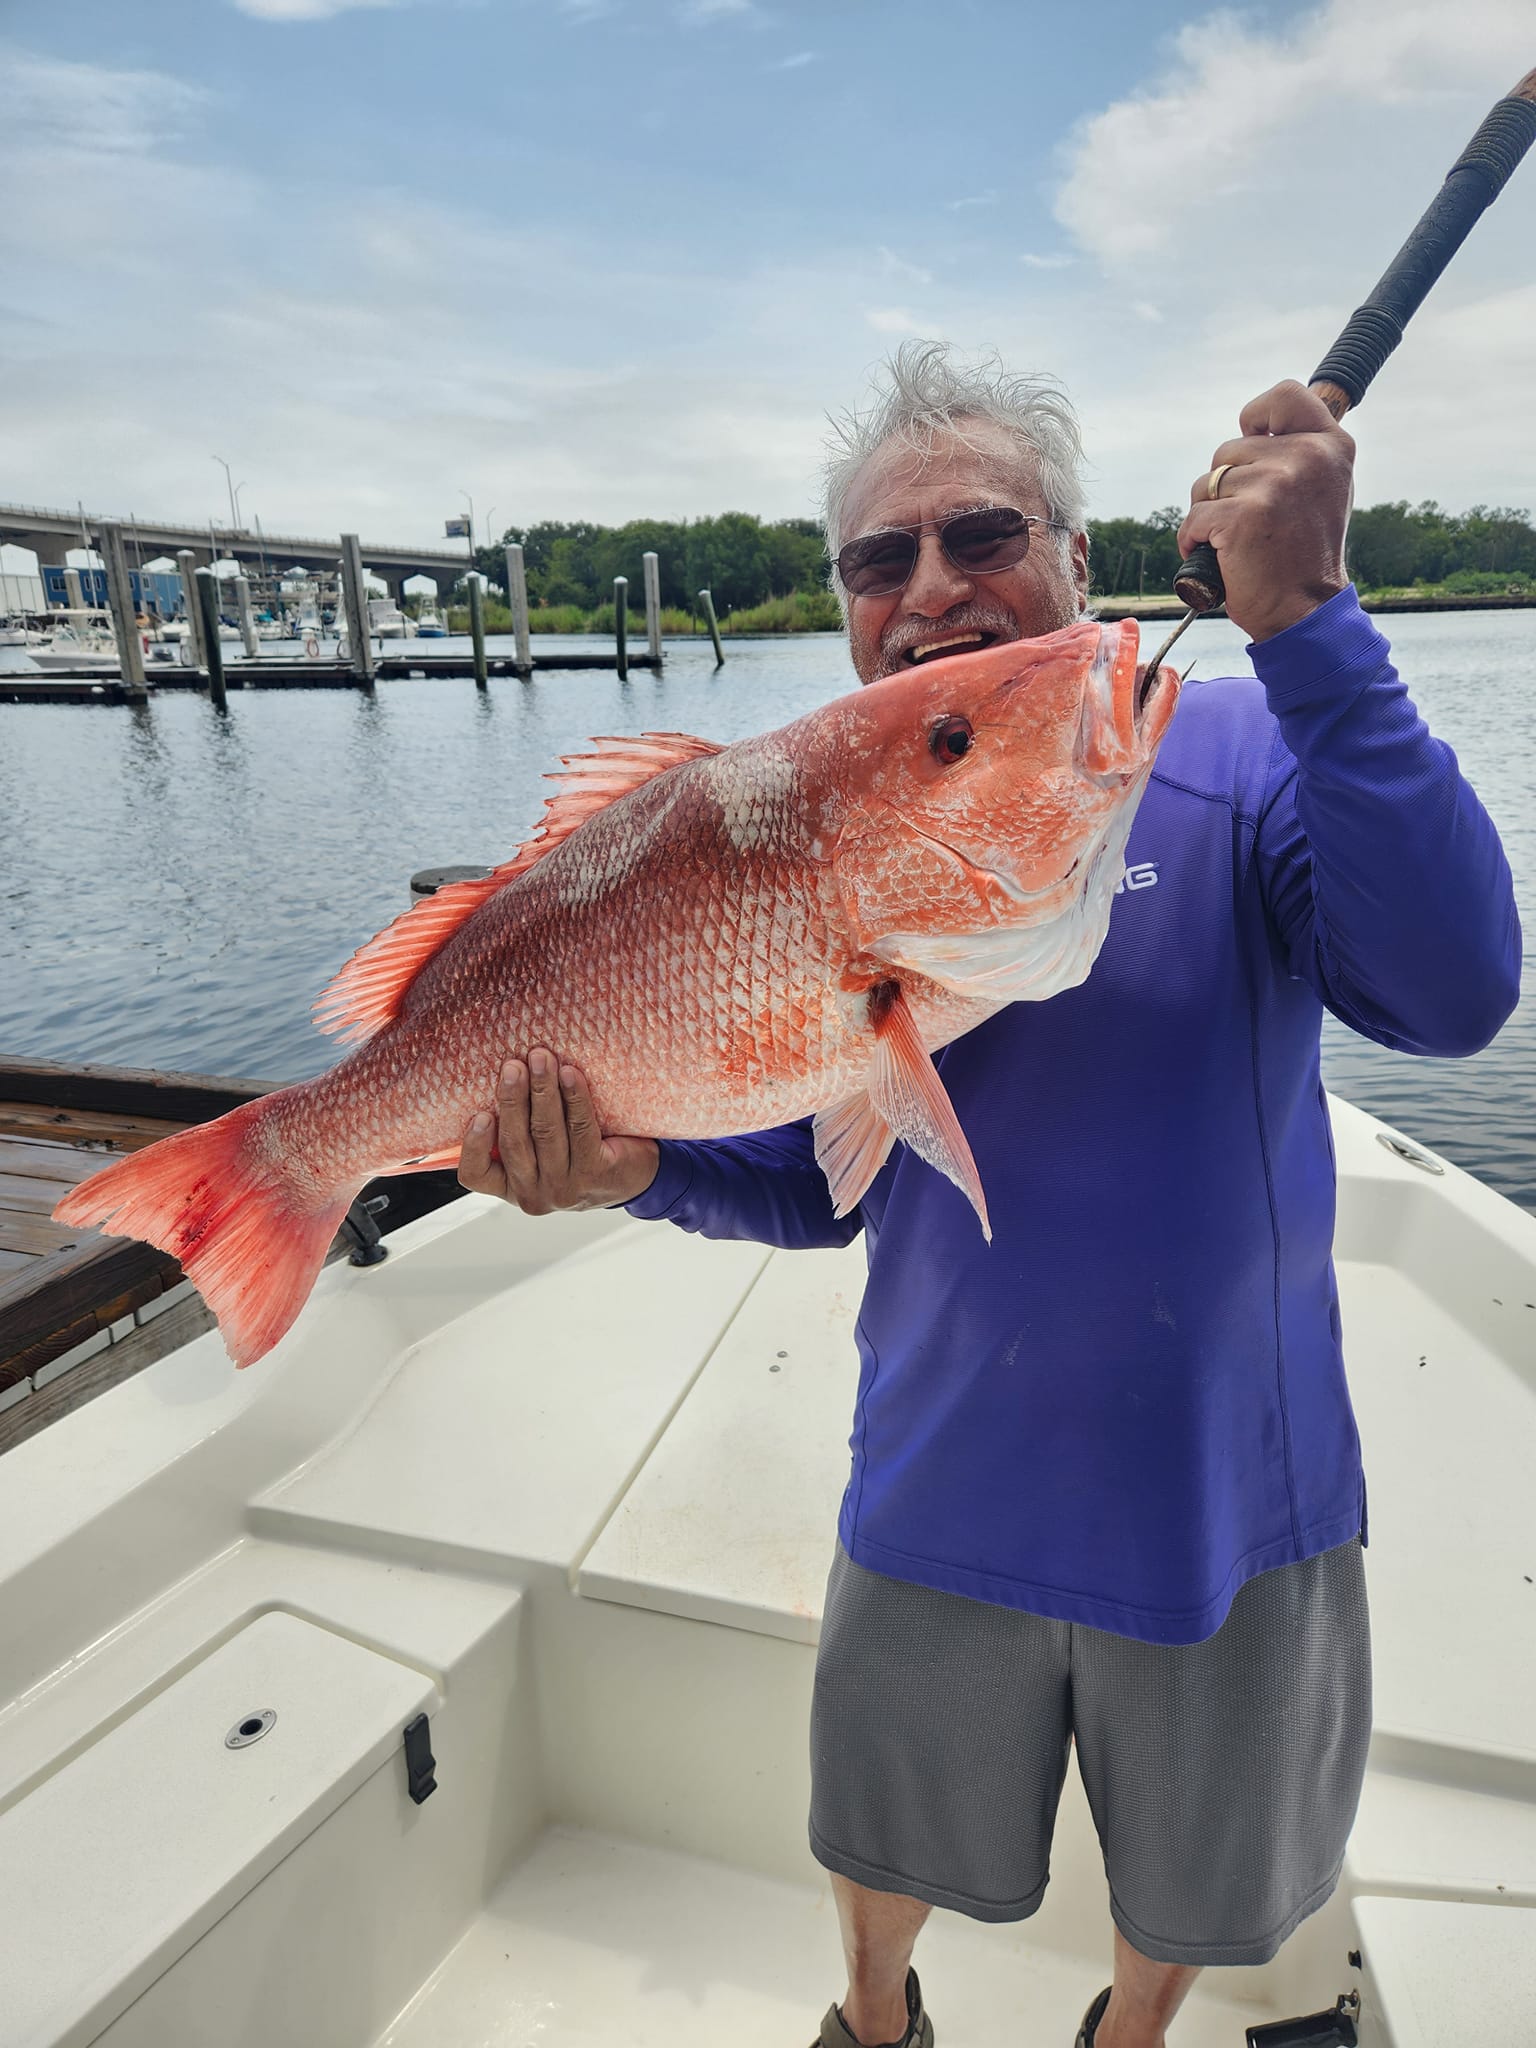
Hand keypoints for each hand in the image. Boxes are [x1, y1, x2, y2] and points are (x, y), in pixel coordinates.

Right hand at [458, 1048, 659, 1213]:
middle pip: (515, 1143)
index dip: (473, 1146)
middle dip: (513, 1099)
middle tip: (513, 1066)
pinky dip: (575, 1098)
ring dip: (543, 1090)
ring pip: (547, 1133)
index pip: (475, 1175)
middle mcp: (533, 1193)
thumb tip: (498, 1075)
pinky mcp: (595, 1174)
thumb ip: (515, 1129)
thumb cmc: (574, 1156)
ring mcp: (565, 1187)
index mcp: (509, 1186)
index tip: (480, 1114)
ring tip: (541, 1058)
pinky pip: (581, 1128)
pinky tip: (570, 1075)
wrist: (630, 1176)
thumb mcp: (537, 1154)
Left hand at [1177, 380, 1353, 643]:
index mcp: (1331, 445)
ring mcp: (1276, 483)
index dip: (1256, 416)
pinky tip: (1218, 558)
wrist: (1304, 611)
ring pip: (1206, 483)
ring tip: (1237, 541)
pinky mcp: (1242, 514)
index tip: (1254, 441)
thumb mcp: (1322, 488)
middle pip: (1229, 448)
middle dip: (1224, 485)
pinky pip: (1193, 517)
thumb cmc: (1303, 554)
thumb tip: (1259, 425)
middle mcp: (1308, 456)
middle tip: (1251, 521)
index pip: (1285, 395)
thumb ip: (1299, 451)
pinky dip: (1193, 540)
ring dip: (1208, 515)